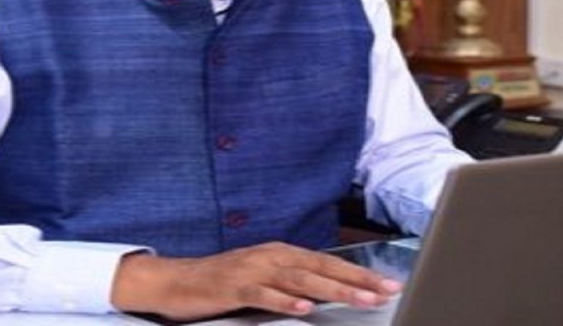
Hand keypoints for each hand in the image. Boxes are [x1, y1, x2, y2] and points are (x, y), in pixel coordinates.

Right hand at [110, 241, 402, 320]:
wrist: (176, 279)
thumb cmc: (222, 280)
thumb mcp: (264, 277)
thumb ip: (293, 282)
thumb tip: (329, 291)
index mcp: (281, 253)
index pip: (328, 263)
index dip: (359, 273)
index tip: (387, 284)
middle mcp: (271, 257)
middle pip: (321, 269)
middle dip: (356, 280)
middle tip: (385, 291)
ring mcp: (253, 271)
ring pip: (300, 280)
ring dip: (332, 290)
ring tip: (359, 299)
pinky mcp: (234, 287)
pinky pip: (264, 295)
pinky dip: (285, 301)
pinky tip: (304, 309)